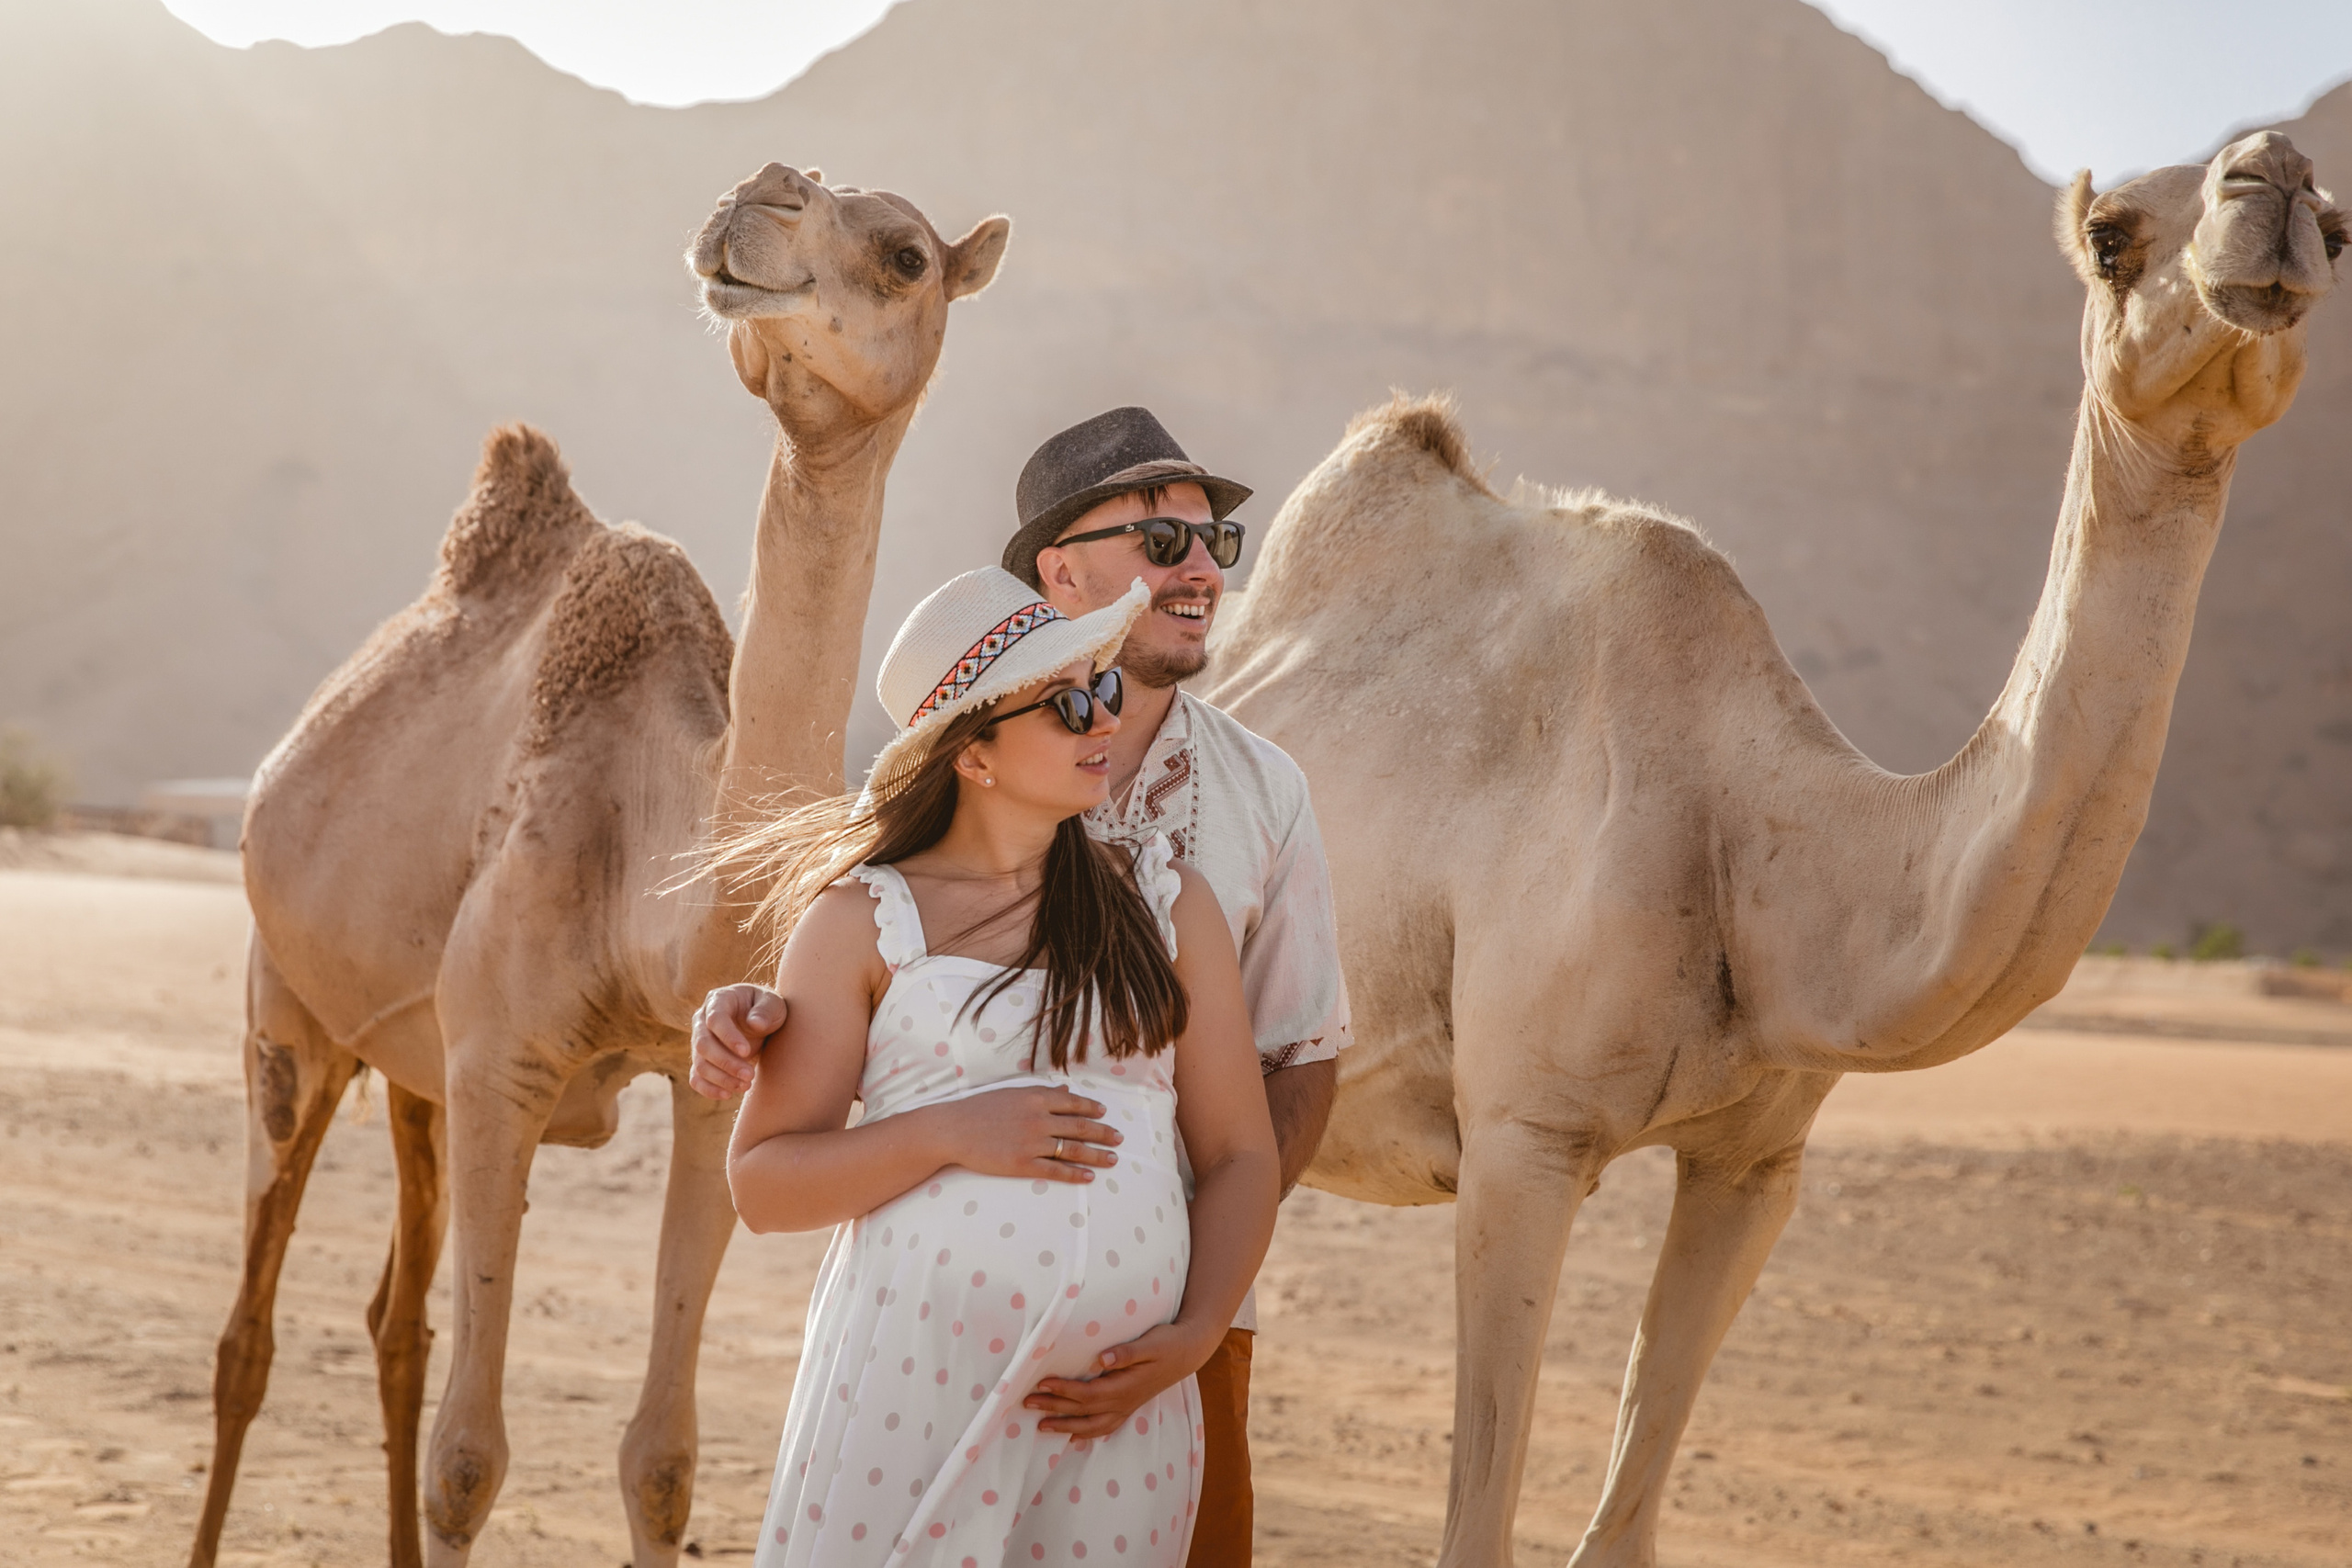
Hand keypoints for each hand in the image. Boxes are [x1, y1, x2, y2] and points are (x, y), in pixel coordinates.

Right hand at [688, 984, 787, 1099]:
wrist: (761, 1021)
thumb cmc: (767, 1008)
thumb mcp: (773, 1004)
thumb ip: (765, 1011)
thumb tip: (755, 1024)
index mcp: (718, 1000)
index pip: (715, 1019)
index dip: (728, 1037)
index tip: (747, 1052)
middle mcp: (702, 1020)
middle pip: (703, 1044)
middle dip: (726, 1063)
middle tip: (750, 1075)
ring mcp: (698, 1041)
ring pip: (700, 1064)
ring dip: (721, 1079)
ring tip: (746, 1085)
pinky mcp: (701, 1060)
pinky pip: (696, 1078)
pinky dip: (709, 1089)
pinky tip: (728, 1094)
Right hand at [924, 1086, 1121, 1184]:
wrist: (953, 1129)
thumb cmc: (979, 1109)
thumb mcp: (1012, 1094)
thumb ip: (1041, 1094)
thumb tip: (1064, 1090)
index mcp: (1035, 1097)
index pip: (1073, 1103)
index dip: (1092, 1109)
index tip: (1105, 1114)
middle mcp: (1038, 1118)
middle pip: (1079, 1127)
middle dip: (1103, 1133)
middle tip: (1120, 1138)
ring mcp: (1031, 1142)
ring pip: (1072, 1149)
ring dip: (1096, 1154)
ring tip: (1113, 1159)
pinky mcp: (1022, 1163)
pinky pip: (1055, 1170)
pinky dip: (1075, 1173)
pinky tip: (1089, 1176)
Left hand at [1022, 1321, 1219, 1436]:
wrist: (1188, 1351)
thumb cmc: (1167, 1343)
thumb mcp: (1151, 1343)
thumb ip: (1127, 1352)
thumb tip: (1103, 1358)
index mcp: (1126, 1387)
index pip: (1088, 1393)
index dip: (1064, 1390)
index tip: (1042, 1382)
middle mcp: (1125, 1402)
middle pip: (1084, 1411)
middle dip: (1055, 1408)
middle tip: (1028, 1403)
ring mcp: (1127, 1407)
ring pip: (1092, 1425)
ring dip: (1066, 1426)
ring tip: (1042, 1427)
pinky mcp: (1129, 1405)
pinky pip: (1106, 1427)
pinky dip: (1088, 1434)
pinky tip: (1074, 1437)